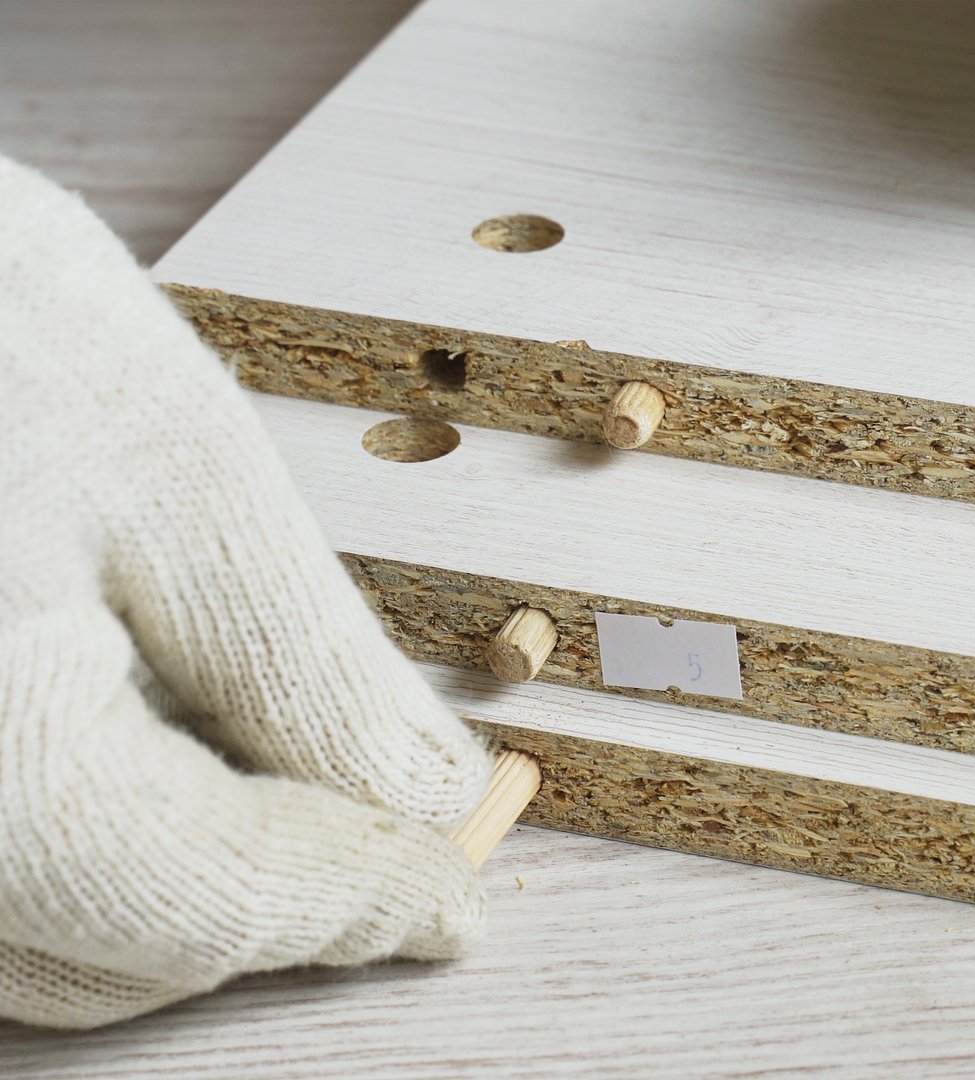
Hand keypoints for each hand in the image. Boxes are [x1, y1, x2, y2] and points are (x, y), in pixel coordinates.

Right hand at [0, 158, 493, 1028]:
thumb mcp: (181, 476)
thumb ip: (305, 672)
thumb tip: (419, 789)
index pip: (213, 904)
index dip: (359, 902)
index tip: (452, 899)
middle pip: (120, 956)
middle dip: (275, 909)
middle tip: (394, 850)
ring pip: (31, 946)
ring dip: (178, 895)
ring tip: (289, 800)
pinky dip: (80, 854)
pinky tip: (153, 758)